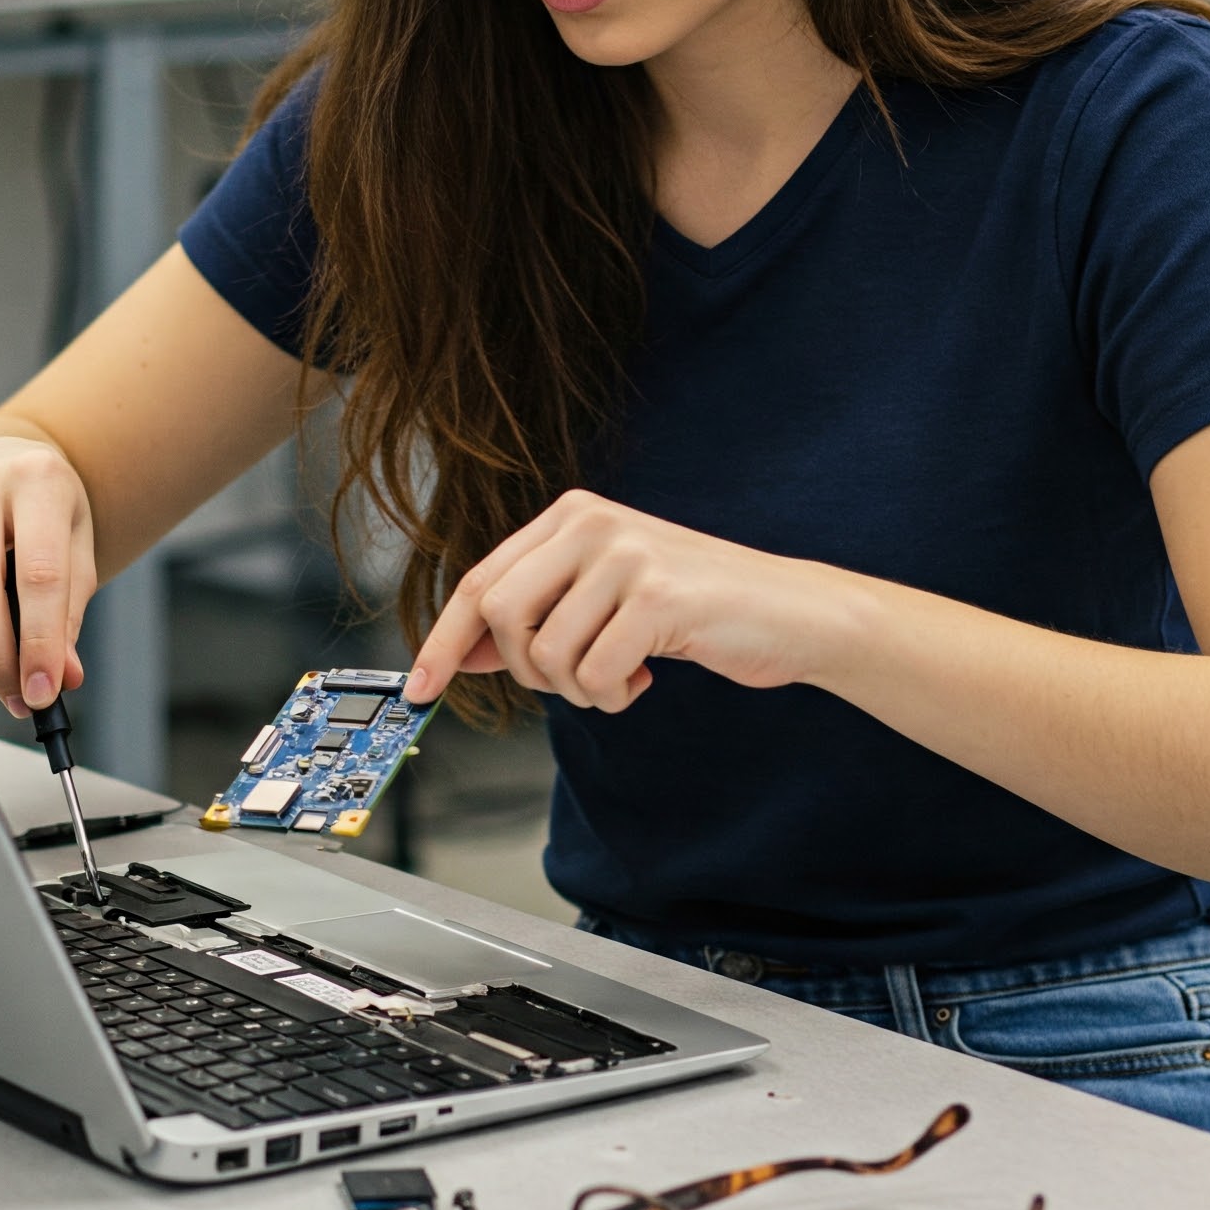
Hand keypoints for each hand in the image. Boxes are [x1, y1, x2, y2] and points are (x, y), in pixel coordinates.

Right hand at [0, 435, 95, 713]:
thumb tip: (60, 677)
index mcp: (35, 479)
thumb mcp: (77, 548)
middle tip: (19, 695)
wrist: (0, 462)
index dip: (40, 642)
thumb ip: (69, 611)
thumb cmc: (45, 510)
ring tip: (0, 672)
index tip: (44, 691)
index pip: (38, 575)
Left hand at [407, 490, 848, 711]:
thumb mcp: (601, 601)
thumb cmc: (692, 609)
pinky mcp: (656, 594)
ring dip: (577, 689)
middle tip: (572, 679)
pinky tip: (644, 677)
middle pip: (500, 616)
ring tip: (618, 674)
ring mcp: (624, 553)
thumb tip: (459, 653)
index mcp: (568, 515)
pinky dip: (612, 695)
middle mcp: (590, 521)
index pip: (480, 581)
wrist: (788, 611)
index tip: (420, 687)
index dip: (444, 640)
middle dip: (524, 670)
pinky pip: (594, 673)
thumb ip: (536, 615)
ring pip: (545, 653)